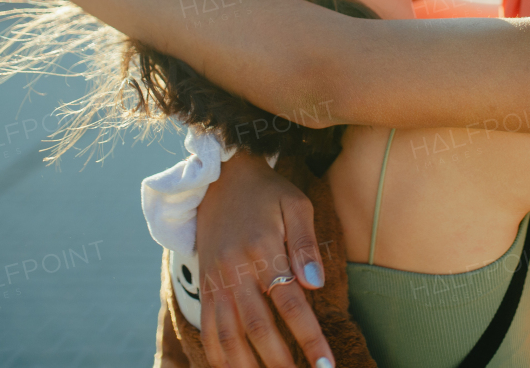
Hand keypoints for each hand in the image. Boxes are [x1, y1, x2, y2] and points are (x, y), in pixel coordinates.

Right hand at [196, 153, 331, 367]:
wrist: (220, 179)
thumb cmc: (267, 192)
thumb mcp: (295, 203)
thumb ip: (305, 244)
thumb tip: (315, 284)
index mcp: (262, 250)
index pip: (290, 304)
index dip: (309, 337)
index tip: (325, 364)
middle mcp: (235, 270)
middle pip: (259, 328)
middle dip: (281, 362)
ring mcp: (216, 281)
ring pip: (229, 336)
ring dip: (248, 367)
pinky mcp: (204, 287)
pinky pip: (209, 330)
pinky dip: (220, 357)